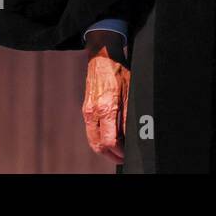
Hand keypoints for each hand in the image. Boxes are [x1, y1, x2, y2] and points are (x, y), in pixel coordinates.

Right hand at [82, 37, 128, 163]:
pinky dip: (98, 139)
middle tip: (122, 157)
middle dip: (111, 155)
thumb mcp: (130, 92)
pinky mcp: (85, 109)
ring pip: (92, 140)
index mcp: (106, 108)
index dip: (119, 151)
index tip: (127, 153)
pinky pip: (90, 131)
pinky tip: (108, 139)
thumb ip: (129, 115)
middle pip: (98, 145)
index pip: (110, 140)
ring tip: (117, 151)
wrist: (102, 58)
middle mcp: (93, 112)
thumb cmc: (119, 72)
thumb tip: (130, 135)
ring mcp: (87, 111)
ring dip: (103, 149)